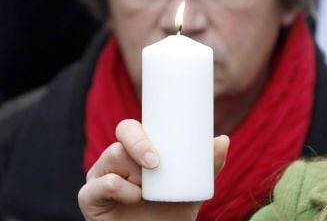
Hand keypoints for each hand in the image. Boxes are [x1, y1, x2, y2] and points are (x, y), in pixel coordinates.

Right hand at [78, 119, 229, 220]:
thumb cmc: (171, 211)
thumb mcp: (193, 188)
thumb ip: (208, 166)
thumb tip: (224, 139)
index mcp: (136, 151)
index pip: (131, 128)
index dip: (141, 132)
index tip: (160, 154)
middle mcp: (116, 160)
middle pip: (121, 138)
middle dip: (139, 146)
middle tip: (156, 165)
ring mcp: (100, 178)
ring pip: (111, 156)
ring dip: (132, 173)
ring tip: (146, 190)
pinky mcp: (89, 198)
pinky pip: (96, 186)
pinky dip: (117, 189)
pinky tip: (133, 198)